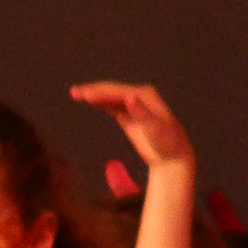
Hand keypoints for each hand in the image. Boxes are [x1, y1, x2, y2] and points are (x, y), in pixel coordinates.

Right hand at [72, 79, 196, 174]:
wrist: (172, 157)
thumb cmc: (166, 143)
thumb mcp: (155, 129)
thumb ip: (142, 113)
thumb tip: (129, 97)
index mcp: (144, 96)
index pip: (117, 91)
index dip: (99, 92)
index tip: (84, 95)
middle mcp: (139, 97)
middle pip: (111, 91)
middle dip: (93, 91)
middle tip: (74, 92)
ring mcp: (134, 106)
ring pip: (110, 97)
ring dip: (95, 96)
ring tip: (77, 95)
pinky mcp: (130, 116)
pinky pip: (113, 106)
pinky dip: (102, 103)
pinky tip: (91, 102)